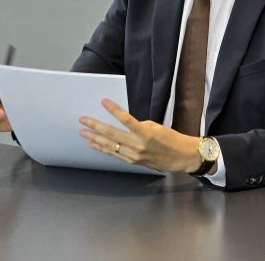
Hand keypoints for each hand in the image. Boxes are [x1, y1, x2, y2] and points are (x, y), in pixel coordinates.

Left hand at [79, 98, 201, 172]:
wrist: (181, 156)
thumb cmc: (170, 139)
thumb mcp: (155, 126)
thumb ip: (138, 125)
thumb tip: (122, 123)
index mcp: (146, 134)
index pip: (126, 120)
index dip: (113, 110)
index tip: (104, 101)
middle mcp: (138, 146)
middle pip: (112, 134)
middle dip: (95, 126)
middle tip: (83, 120)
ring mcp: (134, 155)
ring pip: (110, 146)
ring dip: (95, 138)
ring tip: (83, 132)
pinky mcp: (133, 161)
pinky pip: (115, 154)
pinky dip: (103, 148)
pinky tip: (94, 144)